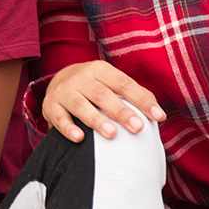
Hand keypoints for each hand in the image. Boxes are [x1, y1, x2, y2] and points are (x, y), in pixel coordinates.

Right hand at [42, 61, 165, 141]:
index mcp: (100, 70)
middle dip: (121, 111)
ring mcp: (64, 91)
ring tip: (112, 134)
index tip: (158, 116)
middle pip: (102, 94)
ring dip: (96, 119)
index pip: (124, 83)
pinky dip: (68, 128)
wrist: (58, 82)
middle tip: (137, 127)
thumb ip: (134, 94)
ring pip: (80, 104)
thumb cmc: (95, 87)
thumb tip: (158, 112)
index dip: (141, 100)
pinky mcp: (50, 106)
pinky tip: (79, 138)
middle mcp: (81, 78)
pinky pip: (59, 117)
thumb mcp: (111, 83)